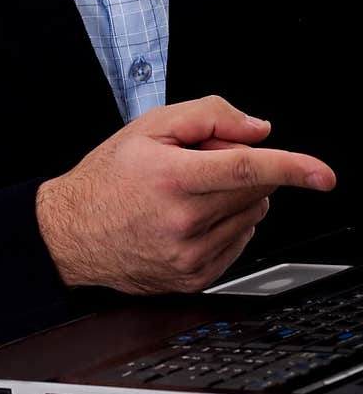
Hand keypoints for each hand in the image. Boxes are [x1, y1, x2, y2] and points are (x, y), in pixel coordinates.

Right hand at [35, 95, 335, 294]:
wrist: (71, 234)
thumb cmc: (107, 179)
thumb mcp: (147, 127)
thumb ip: (207, 116)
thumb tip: (257, 130)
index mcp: (172, 178)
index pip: (245, 168)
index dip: (292, 168)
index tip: (323, 175)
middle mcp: (183, 221)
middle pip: (254, 189)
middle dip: (244, 168)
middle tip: (203, 164)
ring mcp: (189, 254)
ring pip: (251, 216)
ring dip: (238, 198)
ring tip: (191, 192)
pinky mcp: (194, 277)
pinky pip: (239, 243)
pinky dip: (229, 224)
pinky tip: (193, 217)